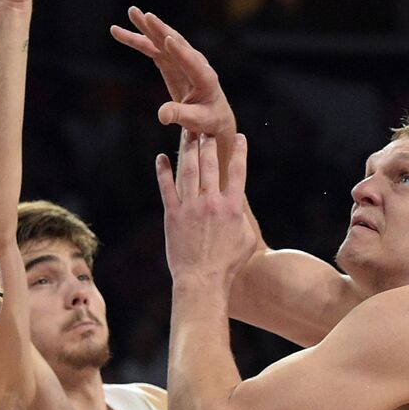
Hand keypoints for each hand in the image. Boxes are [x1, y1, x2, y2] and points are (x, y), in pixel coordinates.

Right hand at [112, 8, 235, 173]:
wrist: (211, 115)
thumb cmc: (207, 119)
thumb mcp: (195, 120)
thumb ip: (179, 115)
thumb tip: (161, 116)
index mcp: (205, 78)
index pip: (191, 62)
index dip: (179, 52)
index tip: (168, 39)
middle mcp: (195, 62)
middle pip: (175, 43)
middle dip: (160, 30)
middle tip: (145, 16)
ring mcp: (182, 60)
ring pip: (162, 41)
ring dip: (146, 27)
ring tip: (131, 12)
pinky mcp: (171, 62)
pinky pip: (152, 49)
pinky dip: (138, 41)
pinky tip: (121, 33)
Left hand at [157, 131, 255, 286]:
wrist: (202, 279)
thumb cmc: (228, 264)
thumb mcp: (247, 240)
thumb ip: (245, 219)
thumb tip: (240, 207)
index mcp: (233, 207)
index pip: (238, 172)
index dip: (239, 152)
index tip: (238, 137)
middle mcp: (212, 202)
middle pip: (211, 164)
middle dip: (209, 144)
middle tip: (206, 130)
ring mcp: (191, 207)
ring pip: (189, 170)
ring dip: (188, 150)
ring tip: (188, 135)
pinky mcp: (173, 215)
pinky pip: (166, 187)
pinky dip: (163, 171)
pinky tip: (161, 158)